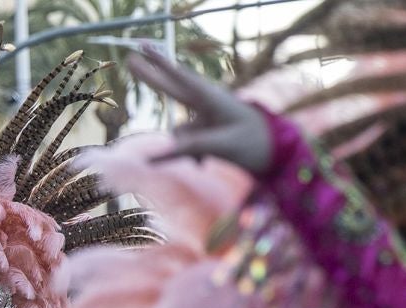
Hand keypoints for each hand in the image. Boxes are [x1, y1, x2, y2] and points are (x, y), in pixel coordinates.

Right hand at [128, 46, 273, 175]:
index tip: (142, 47)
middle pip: (172, 89)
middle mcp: (206, 104)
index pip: (180, 79)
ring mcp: (204, 117)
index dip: (159, 63)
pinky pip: (188, 145)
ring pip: (180, 133)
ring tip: (203, 160)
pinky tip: (206, 163)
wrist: (276, 153)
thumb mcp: (221, 146)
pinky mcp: (206, 130)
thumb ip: (189, 147)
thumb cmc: (253, 144)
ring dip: (186, 148)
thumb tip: (157, 155)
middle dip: (152, 76)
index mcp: (212, 98)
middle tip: (129, 58)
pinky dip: (193, 155)